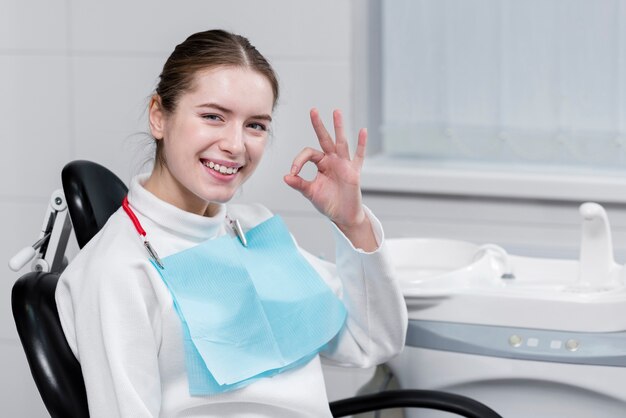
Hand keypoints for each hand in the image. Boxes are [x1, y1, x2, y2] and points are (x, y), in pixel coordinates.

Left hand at [284, 108, 376, 249]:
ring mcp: (344, 164)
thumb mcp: (311, 193)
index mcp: (321, 163)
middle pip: (324, 139)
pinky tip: (363, 131)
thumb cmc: (328, 203)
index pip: (308, 153)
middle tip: (313, 110)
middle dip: (319, 125)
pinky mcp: (354, 171)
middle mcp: (332, 160)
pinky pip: (359, 156)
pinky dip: (361, 144)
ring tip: (336, 112)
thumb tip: (285, 176)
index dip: (299, 160)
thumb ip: (299, 184)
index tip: (293, 172)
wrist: (343, 215)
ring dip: (338, 127)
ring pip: (341, 142)